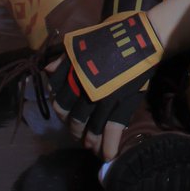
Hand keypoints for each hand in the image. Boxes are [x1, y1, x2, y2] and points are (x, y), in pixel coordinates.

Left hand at [46, 11, 162, 158]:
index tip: (67, 118)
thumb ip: (64, 60)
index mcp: (72, 74)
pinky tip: (109, 156)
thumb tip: (48, 71)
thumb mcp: (83, 43)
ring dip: (90, 141)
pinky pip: (112, 130)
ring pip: (90, 128)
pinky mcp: (121, 104)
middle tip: (80, 136)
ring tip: (92, 148)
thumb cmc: (113, 35)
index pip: (59, 102)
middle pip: (74, 119)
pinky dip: (109, 145)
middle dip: (76, 131)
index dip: (62, 114)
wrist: (141, 37)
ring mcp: (102, 98)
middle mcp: (83, 88)